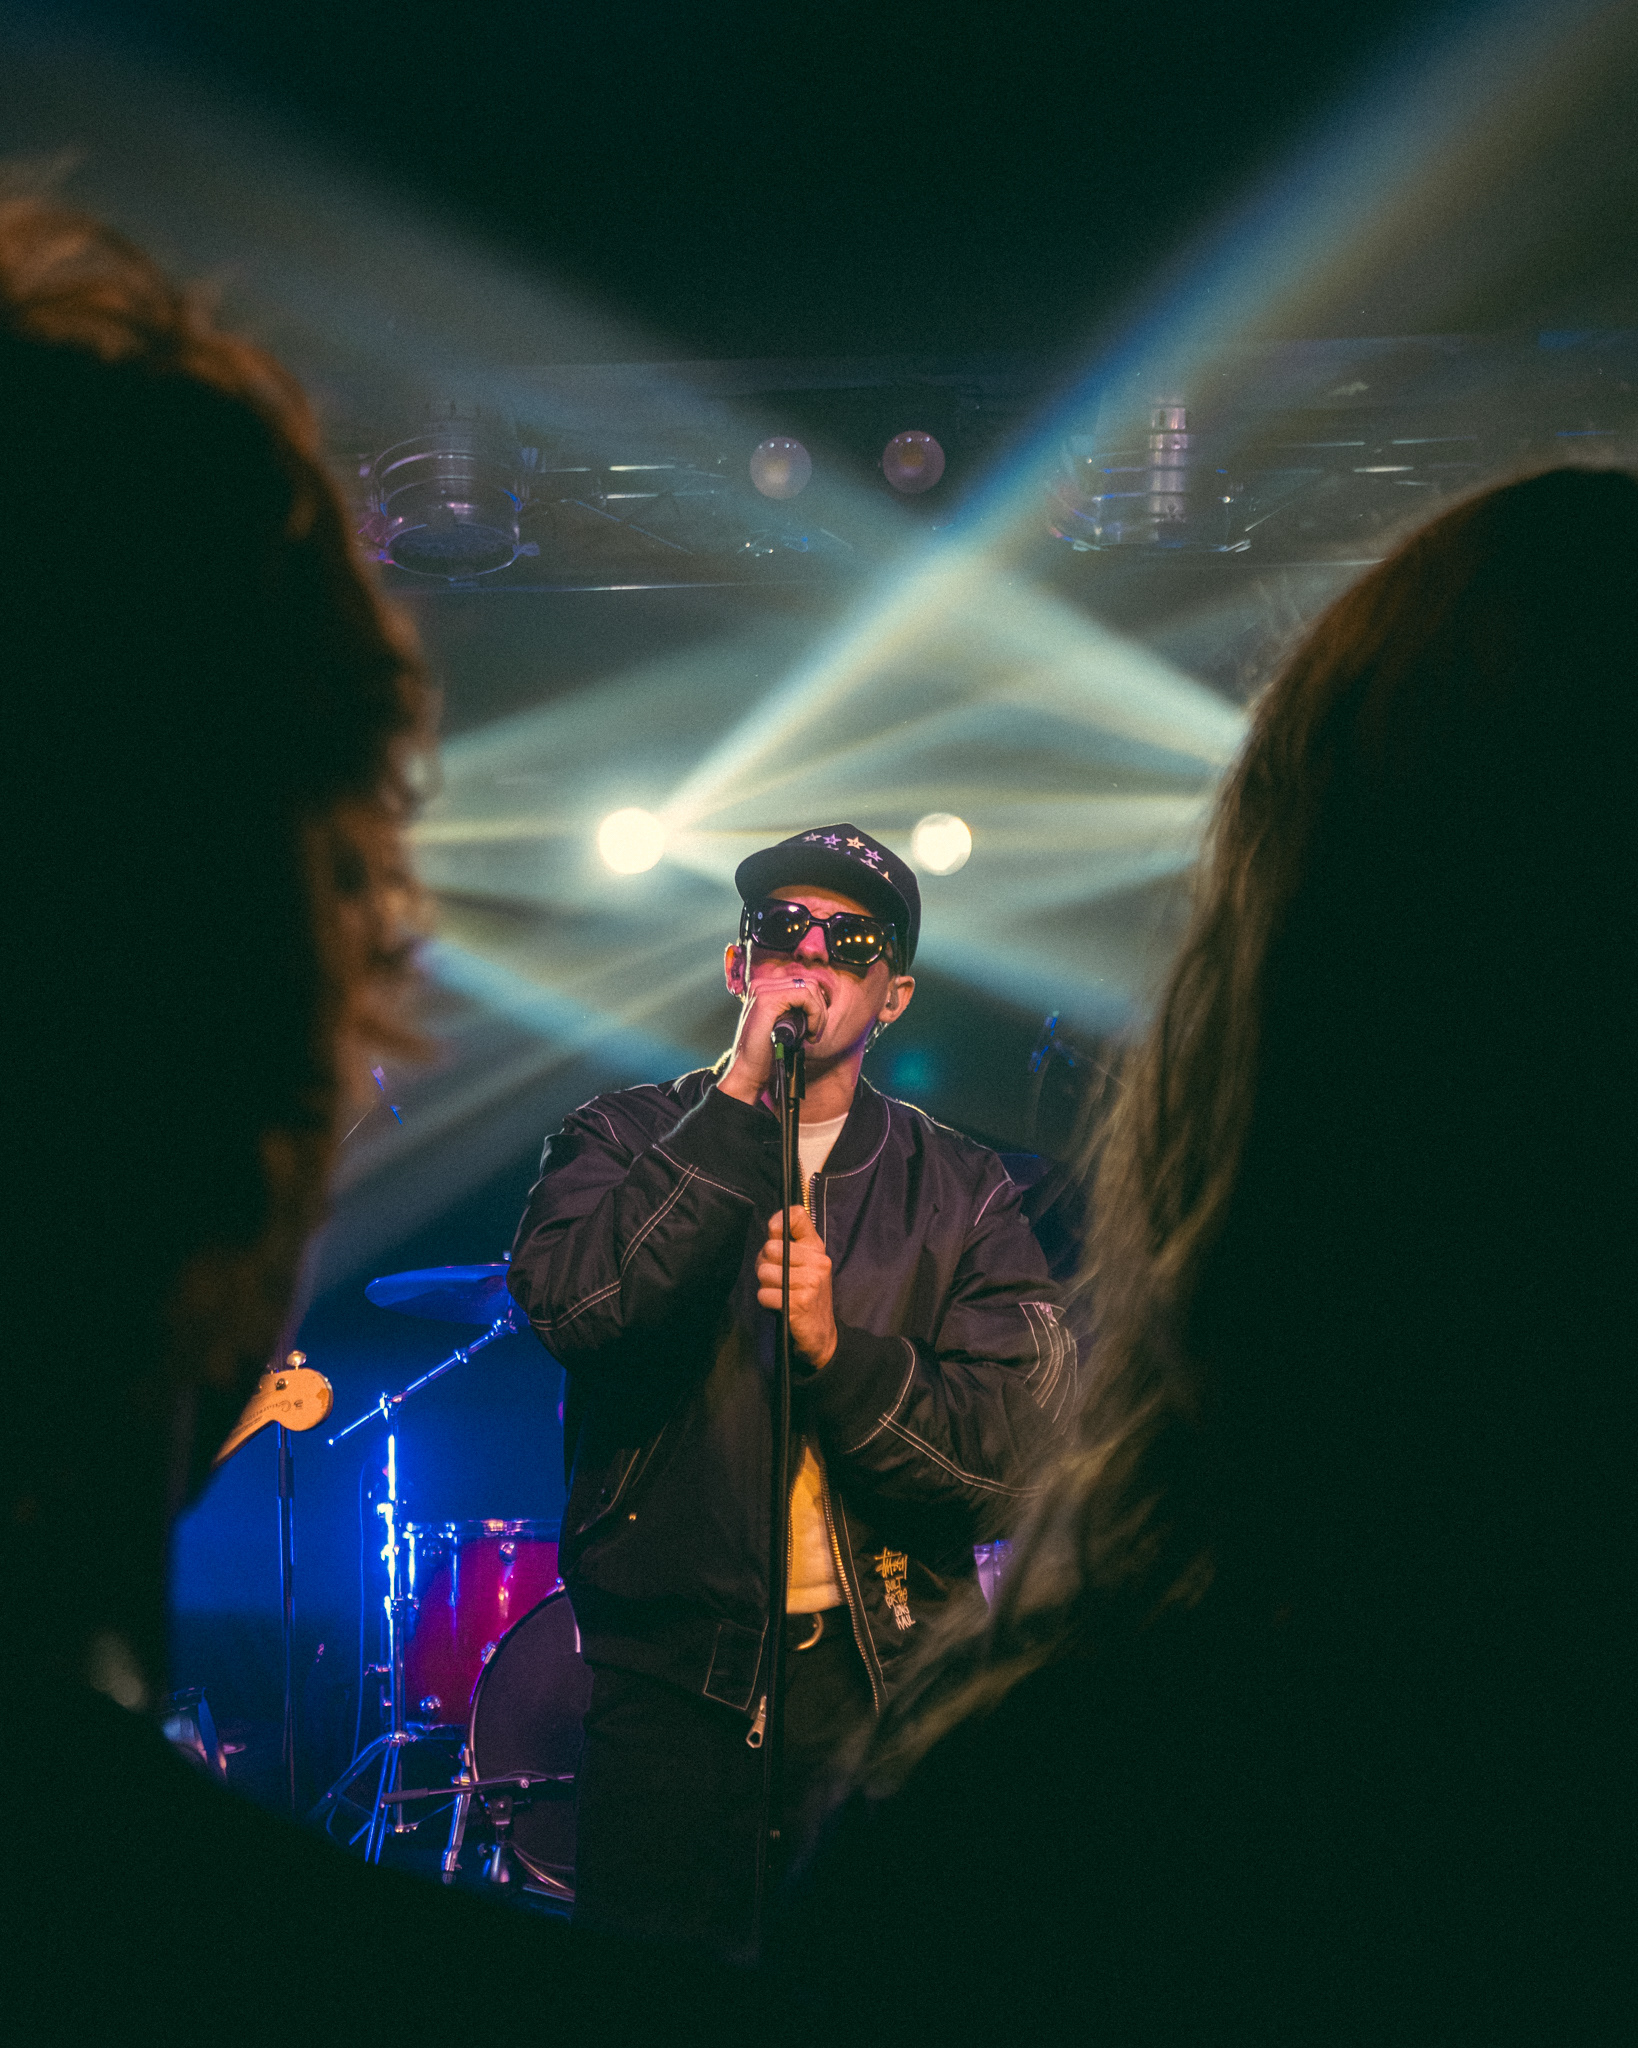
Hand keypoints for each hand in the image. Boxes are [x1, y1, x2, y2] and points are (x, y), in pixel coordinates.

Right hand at [718, 971, 827, 1104]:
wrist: (749, 1070)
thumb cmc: (768, 1051)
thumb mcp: (785, 1024)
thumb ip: (796, 1009)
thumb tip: (822, 1000)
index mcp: (764, 989)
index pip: (803, 984)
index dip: (816, 1005)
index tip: (814, 1029)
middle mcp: (761, 985)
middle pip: (809, 983)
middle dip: (820, 1009)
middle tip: (814, 1034)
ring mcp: (762, 990)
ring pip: (810, 988)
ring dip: (819, 1013)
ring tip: (812, 1035)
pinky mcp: (767, 999)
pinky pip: (805, 996)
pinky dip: (815, 1014)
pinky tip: (809, 1033)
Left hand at [756, 1206, 836, 1367]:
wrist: (820, 1333)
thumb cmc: (805, 1294)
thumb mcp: (803, 1265)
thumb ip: (788, 1244)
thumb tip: (772, 1227)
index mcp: (817, 1248)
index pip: (797, 1216)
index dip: (778, 1221)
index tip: (774, 1233)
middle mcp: (817, 1262)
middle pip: (770, 1248)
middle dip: (764, 1264)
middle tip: (775, 1278)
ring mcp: (810, 1282)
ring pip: (765, 1272)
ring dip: (765, 1286)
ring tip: (779, 1292)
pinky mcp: (800, 1302)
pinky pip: (765, 1294)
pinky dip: (766, 1302)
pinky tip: (779, 1305)